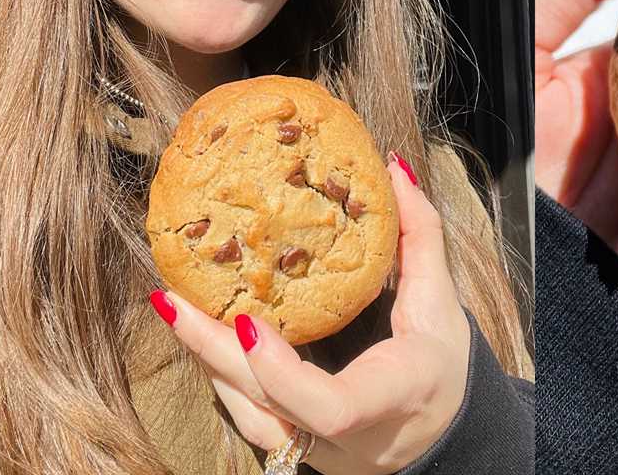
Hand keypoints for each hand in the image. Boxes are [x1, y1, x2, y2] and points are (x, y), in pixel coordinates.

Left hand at [150, 155, 470, 474]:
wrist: (446, 436)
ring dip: (207, 361)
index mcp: (391, 396)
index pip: (330, 406)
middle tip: (171, 302)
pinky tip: (200, 335)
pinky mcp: (298, 447)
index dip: (280, 371)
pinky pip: (249, 417)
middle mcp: (346, 439)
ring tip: (175, 309)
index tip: (247, 321)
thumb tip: (396, 170)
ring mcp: (318, 450)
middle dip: (212, 351)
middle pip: (265, 406)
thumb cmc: (444, 368)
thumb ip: (420, 236)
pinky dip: (222, 374)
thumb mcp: (441, 301)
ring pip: (247, 417)